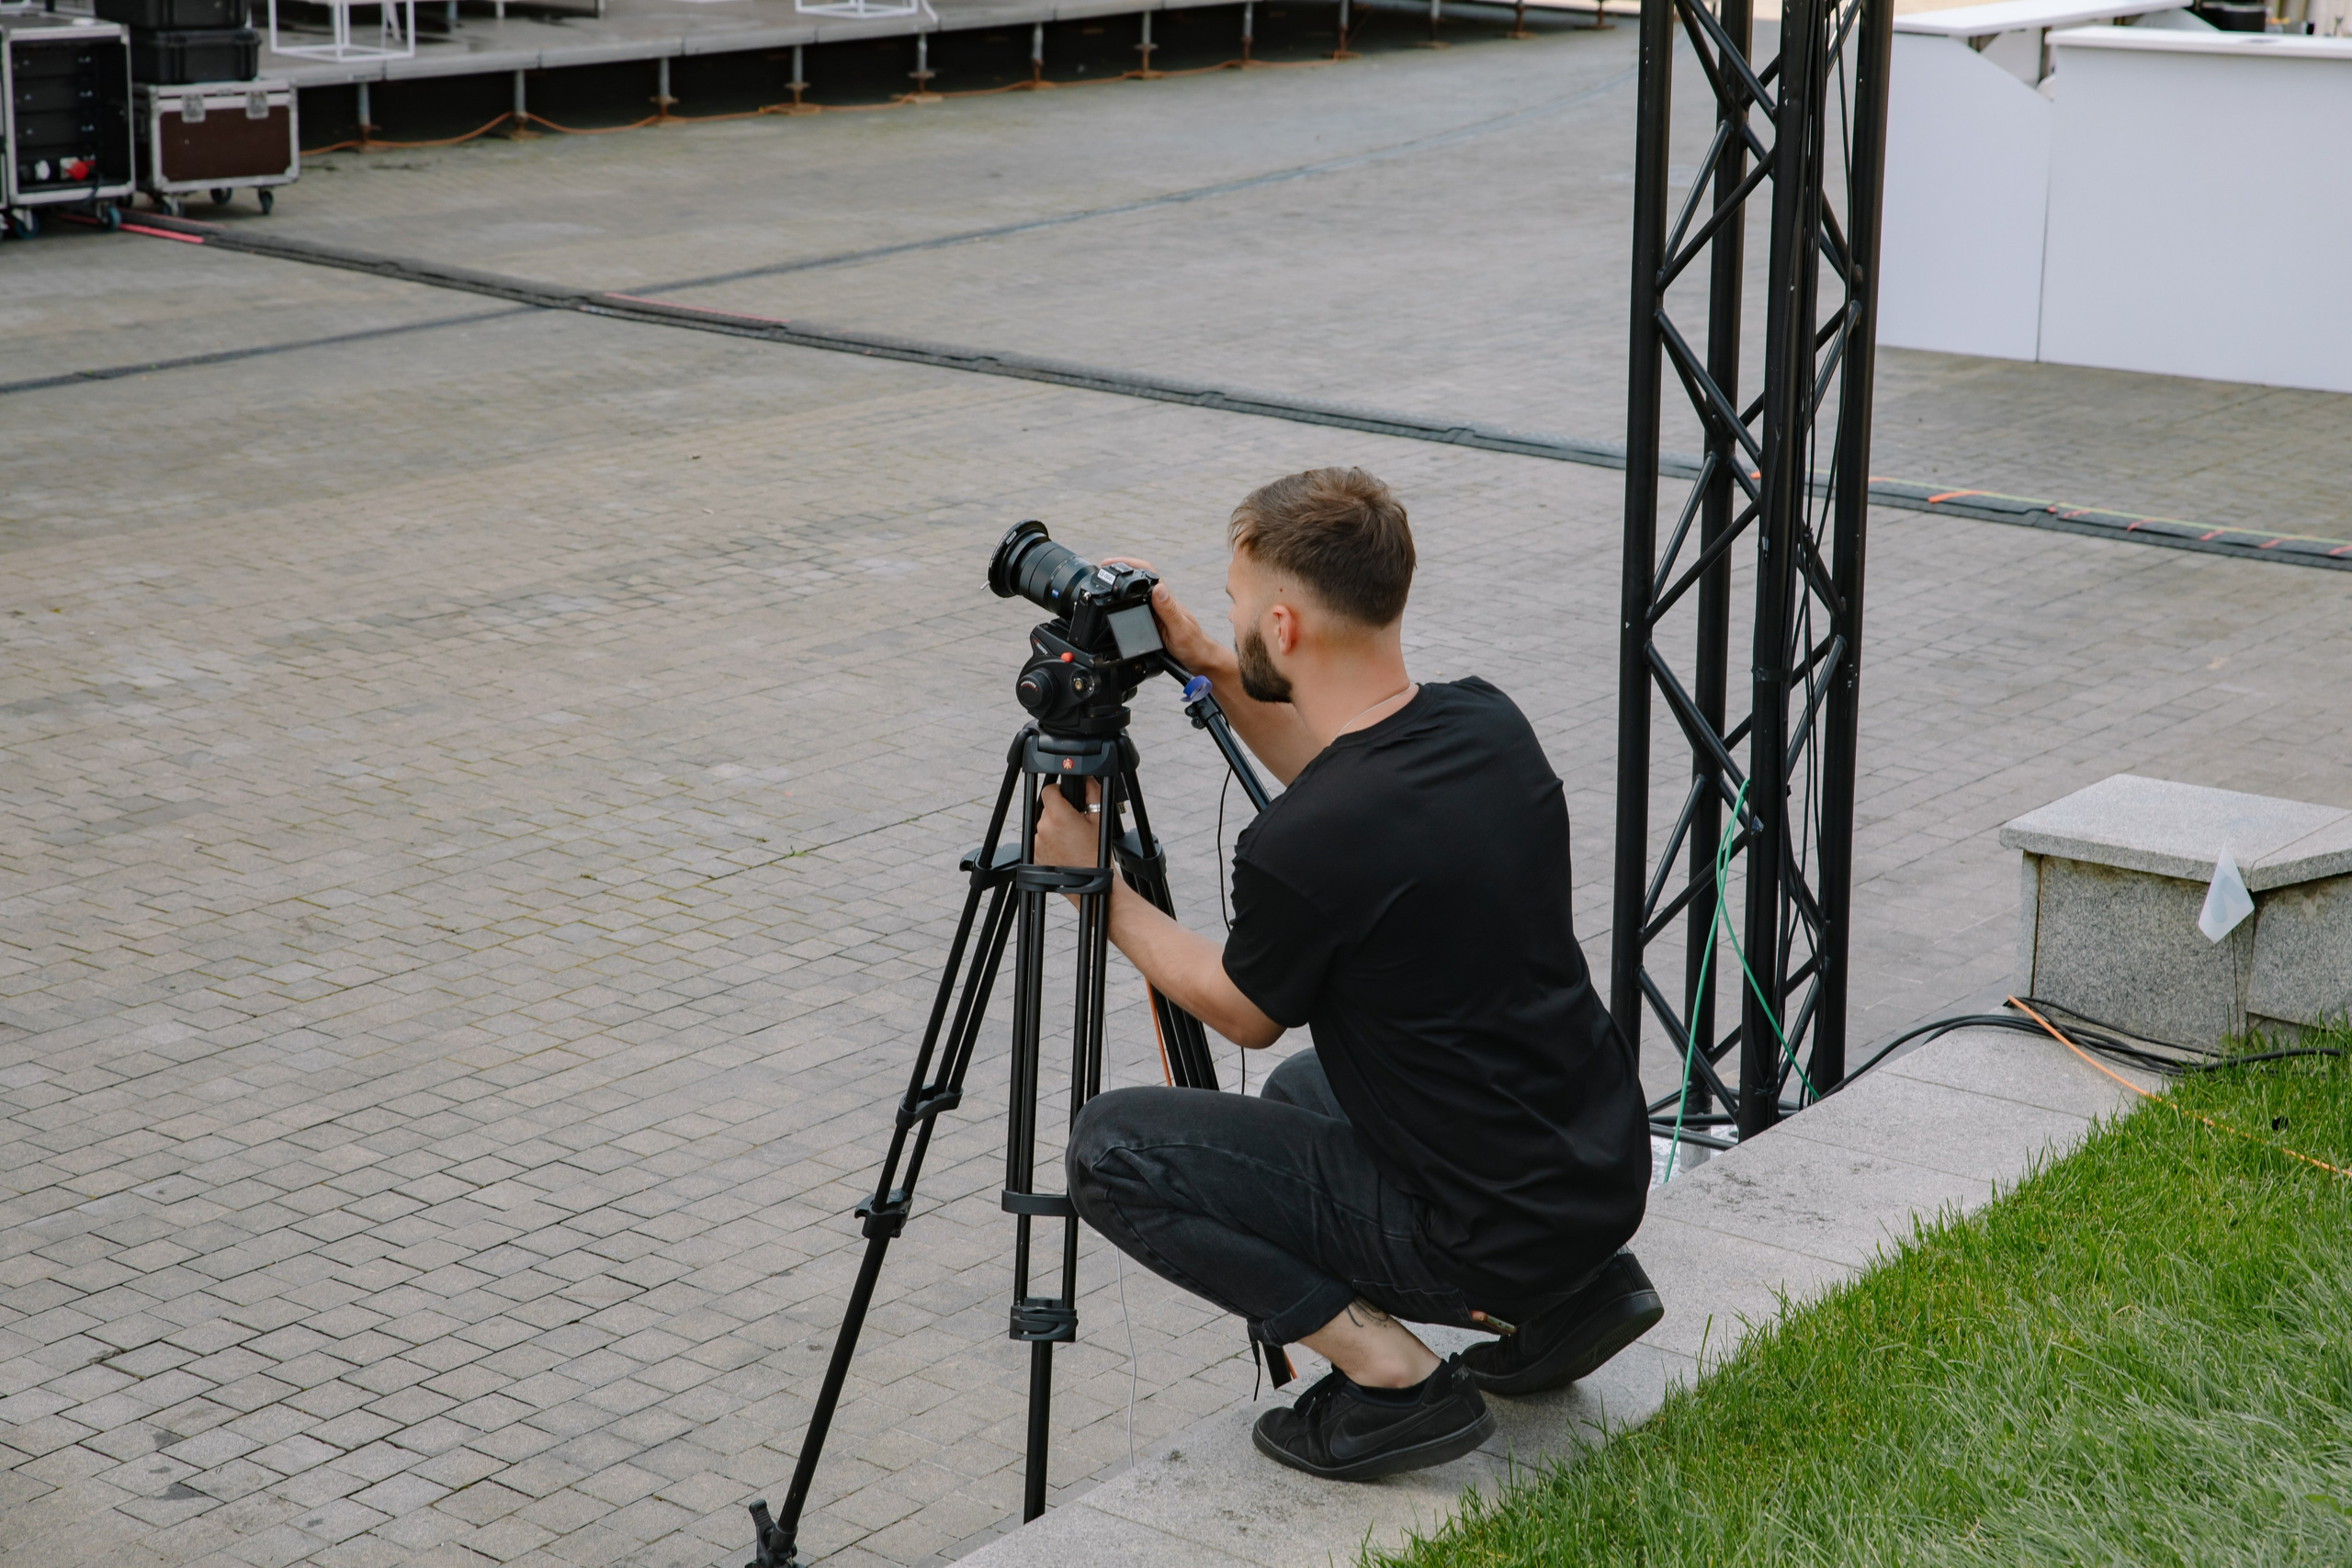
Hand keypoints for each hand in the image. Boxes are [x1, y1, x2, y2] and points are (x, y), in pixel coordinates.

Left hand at [1032, 777, 1104, 868]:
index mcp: (1059, 816)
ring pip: (1044, 825)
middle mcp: (1044, 828)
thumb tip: (1086, 778)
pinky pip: (1040, 840)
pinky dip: (1050, 841)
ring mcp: (1037, 843)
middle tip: (1075, 824)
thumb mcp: (1100, 818)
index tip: (1066, 797)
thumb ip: (1092, 791)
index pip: (1048, 791)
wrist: (1090, 882)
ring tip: (1071, 839)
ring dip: (1054, 827)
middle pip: (1047, 809)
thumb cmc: (1097, 853)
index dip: (1058, 791)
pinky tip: (1064, 849)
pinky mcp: (1034, 855)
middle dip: (1060, 812)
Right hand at [1103, 557, 1230, 678]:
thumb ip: (1168, 610)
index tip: (1110, 563)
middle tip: (1100, 570)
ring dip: (1121, 585)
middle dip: (1119, 570)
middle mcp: (1161, 602)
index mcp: (1166, 599)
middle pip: (1139, 579)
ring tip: (1103, 583)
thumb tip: (1158, 588)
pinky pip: (1137, 607)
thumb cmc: (1194, 645)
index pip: (1147, 572)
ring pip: (1137, 593)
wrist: (1200, 660)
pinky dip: (1124, 602)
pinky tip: (1116, 605)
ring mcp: (1157, 611)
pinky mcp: (1154, 621)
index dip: (1128, 564)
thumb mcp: (1179, 629)